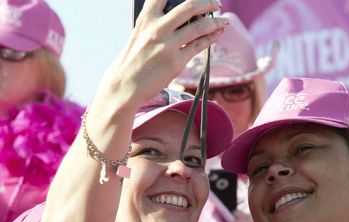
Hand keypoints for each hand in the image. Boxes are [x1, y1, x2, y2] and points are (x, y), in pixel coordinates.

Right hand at [100, 0, 227, 111]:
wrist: (124, 87)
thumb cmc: (132, 60)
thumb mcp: (139, 34)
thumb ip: (157, 22)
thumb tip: (184, 16)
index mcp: (146, 18)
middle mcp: (157, 28)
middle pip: (190, 6)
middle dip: (208, 2)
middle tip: (217, 3)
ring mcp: (168, 45)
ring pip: (200, 26)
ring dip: (216, 22)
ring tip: (224, 20)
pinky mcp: (176, 62)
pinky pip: (199, 46)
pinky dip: (211, 37)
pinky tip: (217, 33)